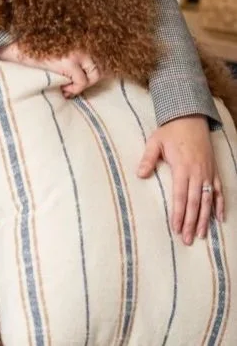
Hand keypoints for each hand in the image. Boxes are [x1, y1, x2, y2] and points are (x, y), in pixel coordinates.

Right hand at [0, 42, 100, 96]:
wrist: (13, 47)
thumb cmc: (30, 49)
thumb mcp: (54, 47)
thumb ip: (69, 53)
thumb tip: (82, 70)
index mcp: (78, 36)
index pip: (97, 55)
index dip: (91, 70)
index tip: (79, 79)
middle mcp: (80, 42)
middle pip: (100, 65)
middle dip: (90, 80)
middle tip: (74, 86)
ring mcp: (76, 52)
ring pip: (95, 75)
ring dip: (82, 85)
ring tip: (67, 88)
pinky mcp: (69, 62)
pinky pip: (82, 82)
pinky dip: (74, 90)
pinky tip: (61, 89)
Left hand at [137, 115, 223, 244]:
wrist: (190, 119)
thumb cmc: (170, 131)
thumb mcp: (155, 141)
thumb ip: (148, 158)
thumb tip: (139, 174)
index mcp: (182, 167)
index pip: (180, 195)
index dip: (178, 213)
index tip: (175, 227)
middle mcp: (197, 173)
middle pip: (194, 202)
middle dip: (190, 222)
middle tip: (187, 239)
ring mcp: (207, 173)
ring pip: (207, 200)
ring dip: (204, 218)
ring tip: (200, 235)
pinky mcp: (214, 171)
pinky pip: (219, 191)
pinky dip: (220, 205)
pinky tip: (219, 219)